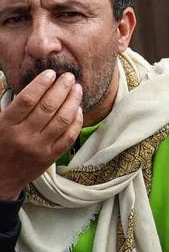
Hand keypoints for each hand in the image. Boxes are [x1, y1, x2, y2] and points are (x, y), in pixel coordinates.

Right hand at [0, 70, 83, 199]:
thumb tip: (26, 84)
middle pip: (48, 107)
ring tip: (77, 89)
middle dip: (61, 88)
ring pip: (62, 120)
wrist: (0, 178)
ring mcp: (39, 148)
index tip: (51, 73)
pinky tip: (78, 109)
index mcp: (6, 125)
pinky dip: (76, 121)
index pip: (27, 99)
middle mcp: (23, 136)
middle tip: (69, 77)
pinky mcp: (51, 157)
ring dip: (73, 101)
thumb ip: (9, 106)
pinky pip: (69, 136)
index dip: (41, 83)